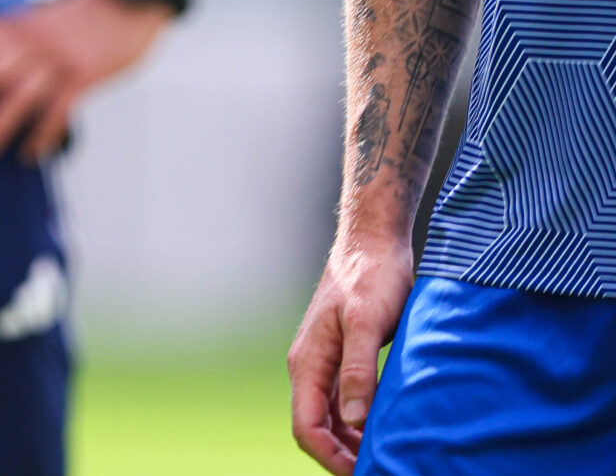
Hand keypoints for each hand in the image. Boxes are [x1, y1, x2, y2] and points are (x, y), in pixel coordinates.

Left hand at [0, 0, 171, 166]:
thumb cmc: (71, 19)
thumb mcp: (30, 21)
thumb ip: (1, 42)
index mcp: (11, 25)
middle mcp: (28, 41)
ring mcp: (56, 59)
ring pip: (20, 97)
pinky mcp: (84, 76)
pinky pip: (58, 110)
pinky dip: (41, 135)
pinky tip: (27, 156)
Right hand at [288, 229, 414, 472]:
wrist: (371, 243)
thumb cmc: (370, 277)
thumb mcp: (366, 323)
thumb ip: (358, 371)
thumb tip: (356, 421)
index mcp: (307, 362)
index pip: (306, 427)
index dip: (331, 458)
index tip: (366, 473)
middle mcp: (310, 368)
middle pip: (316, 429)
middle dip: (343, 457)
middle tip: (385, 468)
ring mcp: (326, 364)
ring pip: (331, 420)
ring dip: (353, 444)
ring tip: (390, 455)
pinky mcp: (343, 359)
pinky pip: (344, 404)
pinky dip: (361, 425)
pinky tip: (388, 430)